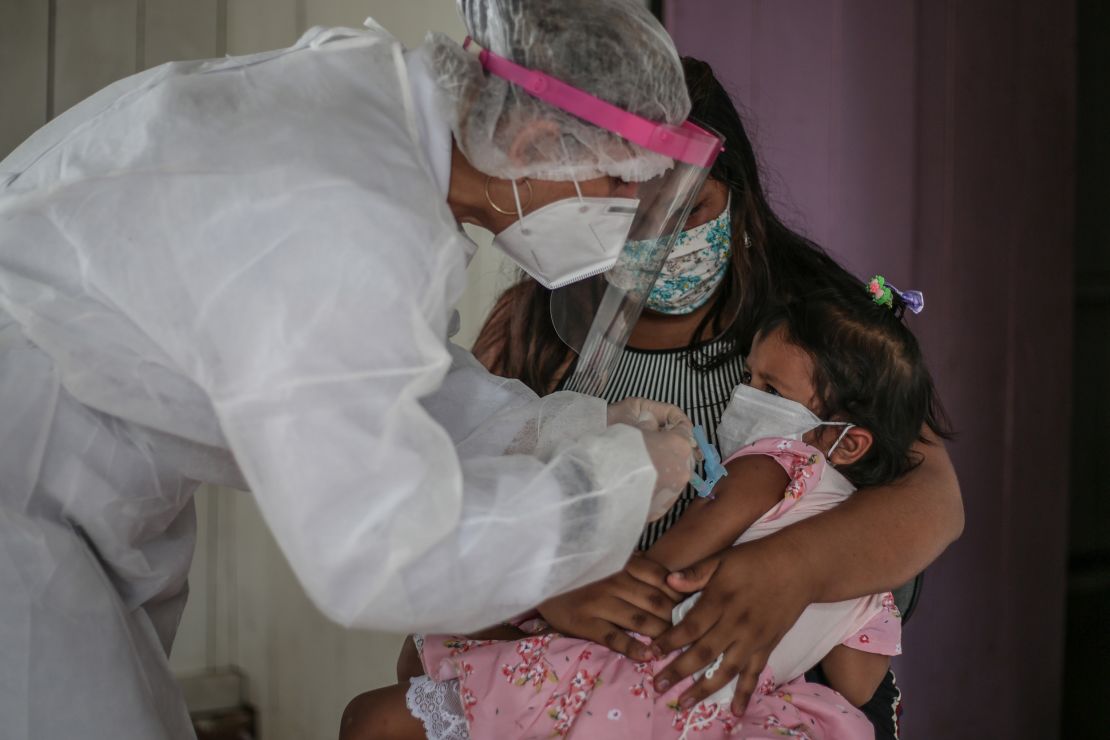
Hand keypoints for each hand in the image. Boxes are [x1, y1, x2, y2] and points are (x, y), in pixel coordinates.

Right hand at [537, 555, 680, 660]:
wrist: (541, 579)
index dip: (681, 594)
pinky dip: (634, 648)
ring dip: (661, 636)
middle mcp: (613, 581)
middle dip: (675, 619)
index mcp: (623, 564)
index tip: (694, 607)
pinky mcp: (585, 623)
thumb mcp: (611, 561)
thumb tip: (677, 581)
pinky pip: (615, 638)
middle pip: (656, 602)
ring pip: (640, 621)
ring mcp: (599, 602)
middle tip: (688, 633)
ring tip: (675, 647)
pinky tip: (648, 656)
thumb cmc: (583, 573)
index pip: (662, 578)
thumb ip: (639, 567)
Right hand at [607, 399, 696, 520]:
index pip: (684, 429)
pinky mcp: (661, 509)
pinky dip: (654, 490)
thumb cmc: (614, 450)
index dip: (673, 425)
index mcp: (679, 445)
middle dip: (670, 451)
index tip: (663, 426)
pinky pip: (662, 495)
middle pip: (683, 456)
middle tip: (649, 449)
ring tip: (641, 471)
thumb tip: (652, 424)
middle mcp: (683, 470)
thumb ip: (647, 424)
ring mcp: (674, 493)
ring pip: (674, 477)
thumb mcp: (631, 426)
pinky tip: (637, 487)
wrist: (598, 486)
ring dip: (663, 472)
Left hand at [649, 540, 813, 714]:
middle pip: (703, 653)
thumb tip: (667, 581)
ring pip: (726, 669)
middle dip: (678, 671)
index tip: (650, 653)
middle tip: (658, 686)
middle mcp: (735, 623)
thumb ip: (695, 573)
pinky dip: (745, 693)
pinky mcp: (767, 646)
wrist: (798, 567)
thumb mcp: (722, 558)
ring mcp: (753, 638)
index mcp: (720, 600)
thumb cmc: (754, 560)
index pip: (690, 626)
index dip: (669, 641)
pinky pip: (754, 673)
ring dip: (704, 689)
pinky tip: (736, 711)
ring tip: (685, 704)